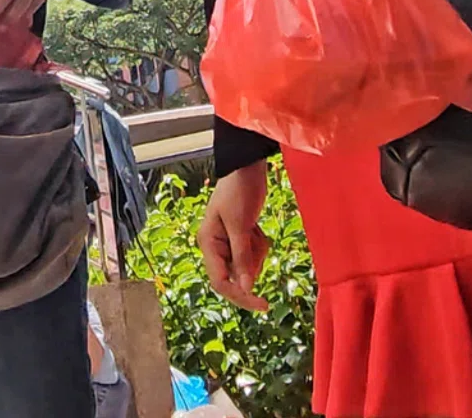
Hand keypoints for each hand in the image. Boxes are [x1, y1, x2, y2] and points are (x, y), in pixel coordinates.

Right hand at [198, 161, 271, 311]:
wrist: (247, 168)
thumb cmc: (238, 192)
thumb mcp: (241, 225)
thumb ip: (242, 257)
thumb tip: (245, 287)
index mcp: (208, 243)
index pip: (221, 282)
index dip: (241, 296)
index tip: (263, 304)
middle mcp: (216, 246)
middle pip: (236, 275)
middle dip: (252, 263)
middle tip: (258, 240)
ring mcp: (228, 242)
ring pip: (247, 265)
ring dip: (257, 252)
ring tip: (256, 229)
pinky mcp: (240, 238)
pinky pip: (253, 254)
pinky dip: (259, 244)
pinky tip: (257, 227)